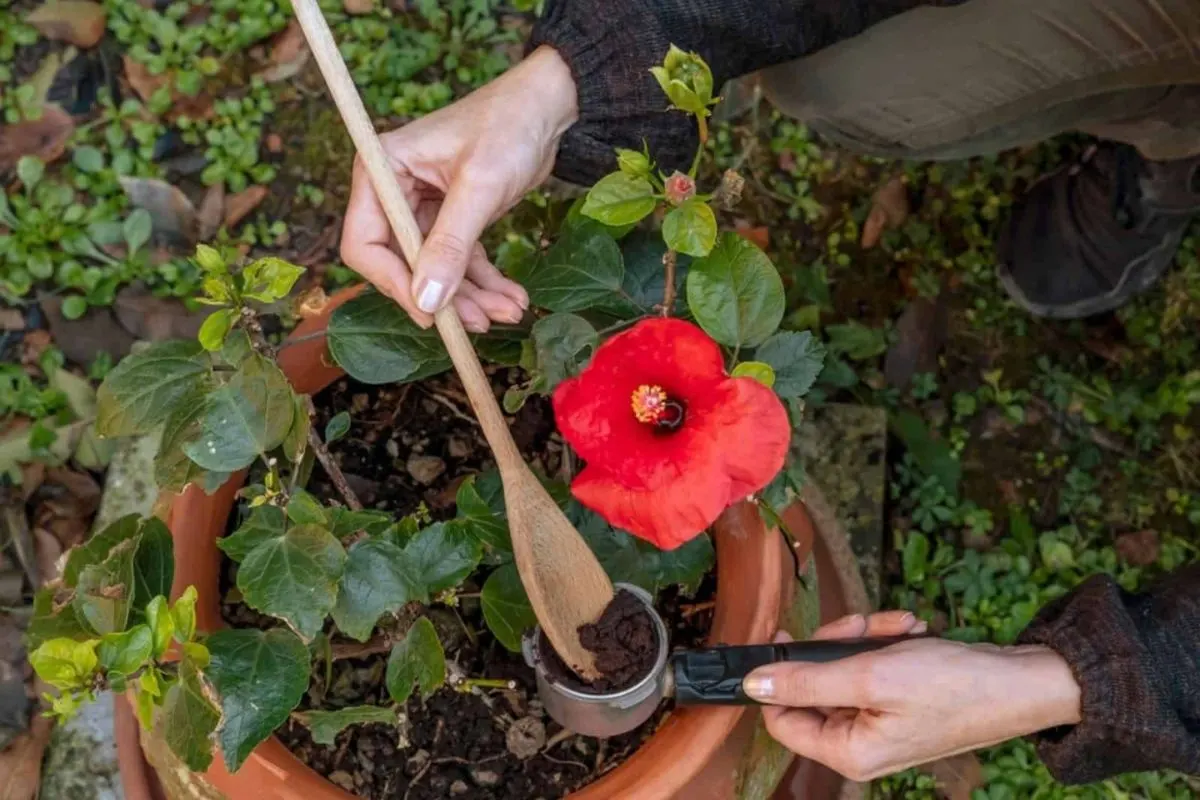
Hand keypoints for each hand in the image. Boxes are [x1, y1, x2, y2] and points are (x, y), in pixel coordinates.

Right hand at [340, 46, 577, 330]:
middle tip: (479, 324)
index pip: (365, 244)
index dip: (393, 283)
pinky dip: (486, 283)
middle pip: (403, 265)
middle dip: (443, 297)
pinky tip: (513, 298)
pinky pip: (462, 262)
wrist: (547, 107)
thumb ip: (451, 244)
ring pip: (437, 271)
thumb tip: (426, 301)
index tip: (429, 313)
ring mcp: (424, 208)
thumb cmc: (507, 126)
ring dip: (471, 297)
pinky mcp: (454, 219)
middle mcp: (395, 192)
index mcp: (382, 171)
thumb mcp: (479, 186)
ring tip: (509, 312)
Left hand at [745, 612, 1081, 780]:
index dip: (778, 675)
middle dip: (836, 645)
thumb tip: (753, 685)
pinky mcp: (897, 702)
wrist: (1021, 682)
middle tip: (859, 625)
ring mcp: (879, 722)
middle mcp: (859, 744)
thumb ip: (807, 679)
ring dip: (864, 638)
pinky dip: (884, 643)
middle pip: (813, 685)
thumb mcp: (870, 675)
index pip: (781, 718)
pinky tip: (908, 630)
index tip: (788, 633)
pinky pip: (870, 665)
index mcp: (848, 752)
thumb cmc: (955, 686)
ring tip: (896, 627)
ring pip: (842, 668)